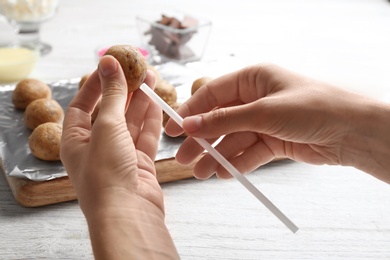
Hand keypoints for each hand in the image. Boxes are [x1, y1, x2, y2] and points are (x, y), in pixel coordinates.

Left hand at [61, 55, 178, 258]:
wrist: (128, 213)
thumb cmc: (106, 173)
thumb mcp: (106, 126)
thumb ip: (112, 95)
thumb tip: (108, 63)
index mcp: (76, 141)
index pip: (82, 106)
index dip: (95, 85)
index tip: (110, 66)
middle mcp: (97, 148)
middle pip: (110, 112)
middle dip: (123, 91)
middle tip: (136, 69)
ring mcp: (120, 155)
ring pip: (131, 122)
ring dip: (140, 101)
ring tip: (151, 77)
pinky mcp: (140, 162)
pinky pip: (146, 135)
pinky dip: (151, 118)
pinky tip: (157, 100)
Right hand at [165, 64, 389, 182]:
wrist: (353, 131)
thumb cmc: (313, 107)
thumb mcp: (263, 111)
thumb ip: (224, 119)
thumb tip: (191, 124)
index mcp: (253, 78)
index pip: (213, 93)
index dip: (191, 111)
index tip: (174, 129)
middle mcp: (257, 98)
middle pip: (220, 119)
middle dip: (202, 139)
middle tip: (184, 158)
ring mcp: (265, 121)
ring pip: (233, 139)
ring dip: (217, 156)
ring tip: (201, 173)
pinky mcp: (274, 141)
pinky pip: (249, 152)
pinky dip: (237, 163)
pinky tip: (224, 173)